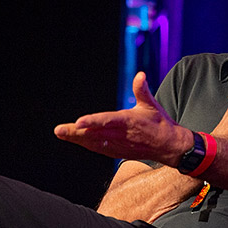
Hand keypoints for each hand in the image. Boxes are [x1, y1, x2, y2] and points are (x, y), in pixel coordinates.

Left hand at [54, 72, 186, 164]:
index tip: (78, 122)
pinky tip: (75, 139)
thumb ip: (142, 90)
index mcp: (128, 121)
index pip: (106, 121)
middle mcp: (121, 135)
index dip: (92, 122)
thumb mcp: (151, 104)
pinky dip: (86, 143)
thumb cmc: (159, 122)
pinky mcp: (118, 152)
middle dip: (75, 132)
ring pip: (93, 142)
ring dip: (77, 138)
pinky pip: (98, 148)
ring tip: (61, 133)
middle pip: (94, 134)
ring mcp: (118, 145)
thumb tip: (140, 74)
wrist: (168, 145)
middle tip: (59, 130)